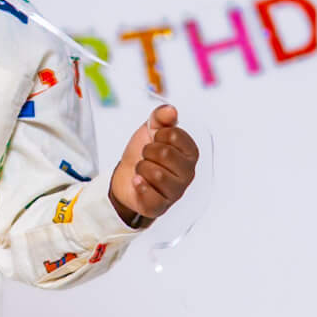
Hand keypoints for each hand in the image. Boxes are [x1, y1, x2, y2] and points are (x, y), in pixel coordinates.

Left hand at [109, 105, 198, 227]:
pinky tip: (138, 182)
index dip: (158, 134)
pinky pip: (149, 194)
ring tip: (143, 170)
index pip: (175, 135)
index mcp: (190, 153)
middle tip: (147, 156)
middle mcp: (188, 173)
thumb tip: (171, 110)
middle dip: (148, 151)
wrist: (126, 176)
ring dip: (142, 167)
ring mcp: (176, 192)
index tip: (155, 140)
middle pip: (165, 153)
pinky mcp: (160, 206)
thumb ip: (161, 117)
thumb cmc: (144, 153)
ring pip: (156, 174)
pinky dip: (138, 185)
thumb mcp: (150, 130)